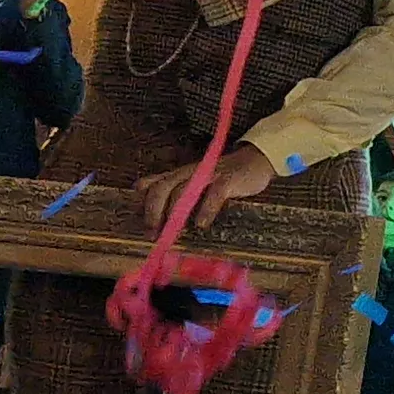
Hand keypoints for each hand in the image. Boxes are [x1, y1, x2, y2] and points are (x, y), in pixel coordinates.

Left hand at [133, 144, 277, 236]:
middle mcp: (189, 173)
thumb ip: (171, 186)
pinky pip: (213, 194)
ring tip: (172, 232)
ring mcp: (208, 175)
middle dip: (154, 211)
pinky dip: (205, 210)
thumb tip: (140, 190)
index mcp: (179, 174)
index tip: (143, 227)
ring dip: (174, 213)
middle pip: (162, 188)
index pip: (152, 184)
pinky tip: (201, 225)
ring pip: (183, 190)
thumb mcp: (193, 180)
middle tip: (153, 233)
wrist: (253, 161)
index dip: (144, 204)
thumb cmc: (221, 175)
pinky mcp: (227, 180)